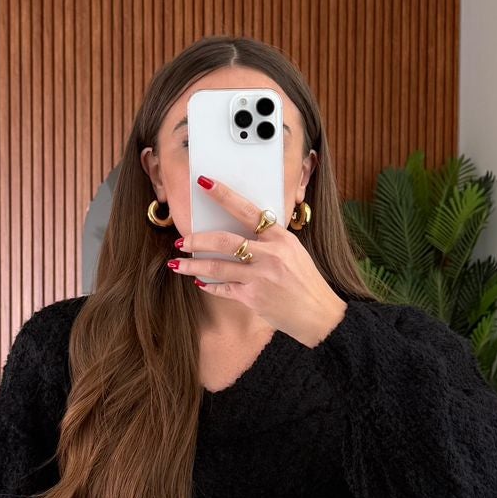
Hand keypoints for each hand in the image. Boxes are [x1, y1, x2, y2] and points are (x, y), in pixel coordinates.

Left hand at [170, 178, 346, 347]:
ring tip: (176, 263)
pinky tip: (199, 282)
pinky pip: (223, 289)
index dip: (223, 195)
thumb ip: (269, 241)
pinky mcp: (253, 298)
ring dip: (193, 265)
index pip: (247, 210)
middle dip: (198, 239)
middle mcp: (269, 255)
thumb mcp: (293, 251)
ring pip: (217, 267)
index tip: (204, 183)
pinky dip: (209, 286)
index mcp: (280, 238)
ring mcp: (260, 277)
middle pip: (224, 241)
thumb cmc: (305, 281)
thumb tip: (239, 232)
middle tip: (182, 239)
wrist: (319, 313)